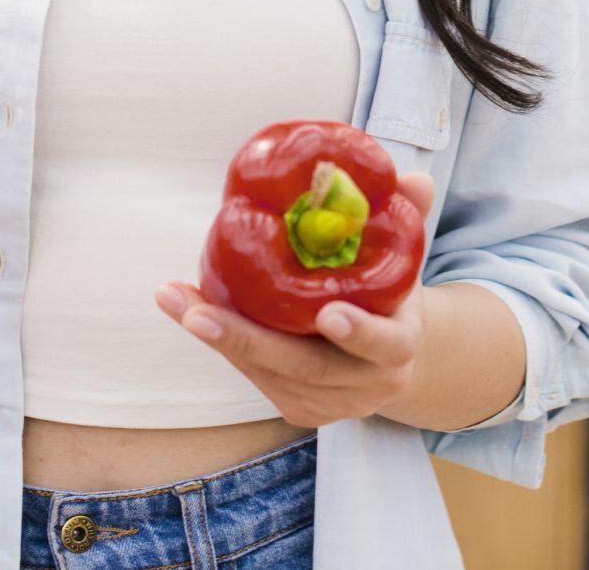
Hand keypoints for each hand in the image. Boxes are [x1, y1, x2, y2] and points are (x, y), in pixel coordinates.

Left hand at [157, 170, 432, 428]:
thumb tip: (415, 180)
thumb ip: (408, 215)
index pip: (383, 345)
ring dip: (218, 337)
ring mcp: (329, 403)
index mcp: (399, 346)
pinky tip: (187, 308)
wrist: (391, 354)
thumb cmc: (391, 292)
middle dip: (245, 340)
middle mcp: (365, 385)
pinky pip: (255, 375)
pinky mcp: (298, 407)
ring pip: (269, 373)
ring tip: (173, 298)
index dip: (359, 332)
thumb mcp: (404, 256)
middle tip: (197, 313)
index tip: (328, 314)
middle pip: (304, 368)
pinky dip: (222, 342)